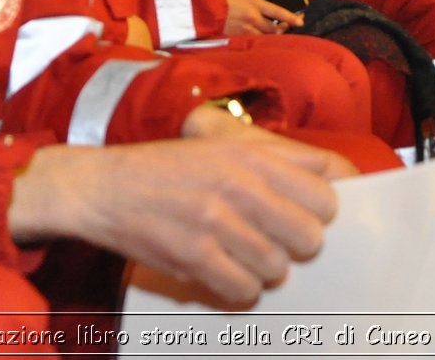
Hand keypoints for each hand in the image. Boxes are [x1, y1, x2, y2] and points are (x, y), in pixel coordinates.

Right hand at [8, 128, 351, 306]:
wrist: (103, 187)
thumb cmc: (166, 168)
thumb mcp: (223, 143)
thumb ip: (278, 157)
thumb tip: (331, 175)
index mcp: (249, 156)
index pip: (325, 193)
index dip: (319, 212)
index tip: (306, 217)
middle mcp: (238, 186)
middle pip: (309, 237)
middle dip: (295, 245)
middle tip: (271, 239)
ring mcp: (216, 222)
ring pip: (277, 268)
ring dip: (263, 268)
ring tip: (239, 254)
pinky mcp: (194, 256)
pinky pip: (244, 290)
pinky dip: (238, 287)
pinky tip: (222, 270)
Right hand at [220, 0, 302, 34]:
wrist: (203, 8)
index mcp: (255, 3)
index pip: (278, 13)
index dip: (291, 18)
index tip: (301, 21)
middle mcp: (254, 19)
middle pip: (275, 29)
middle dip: (283, 29)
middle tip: (286, 27)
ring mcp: (246, 30)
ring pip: (266, 37)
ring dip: (272, 36)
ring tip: (275, 32)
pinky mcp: (238, 38)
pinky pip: (253, 41)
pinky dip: (259, 40)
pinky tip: (260, 38)